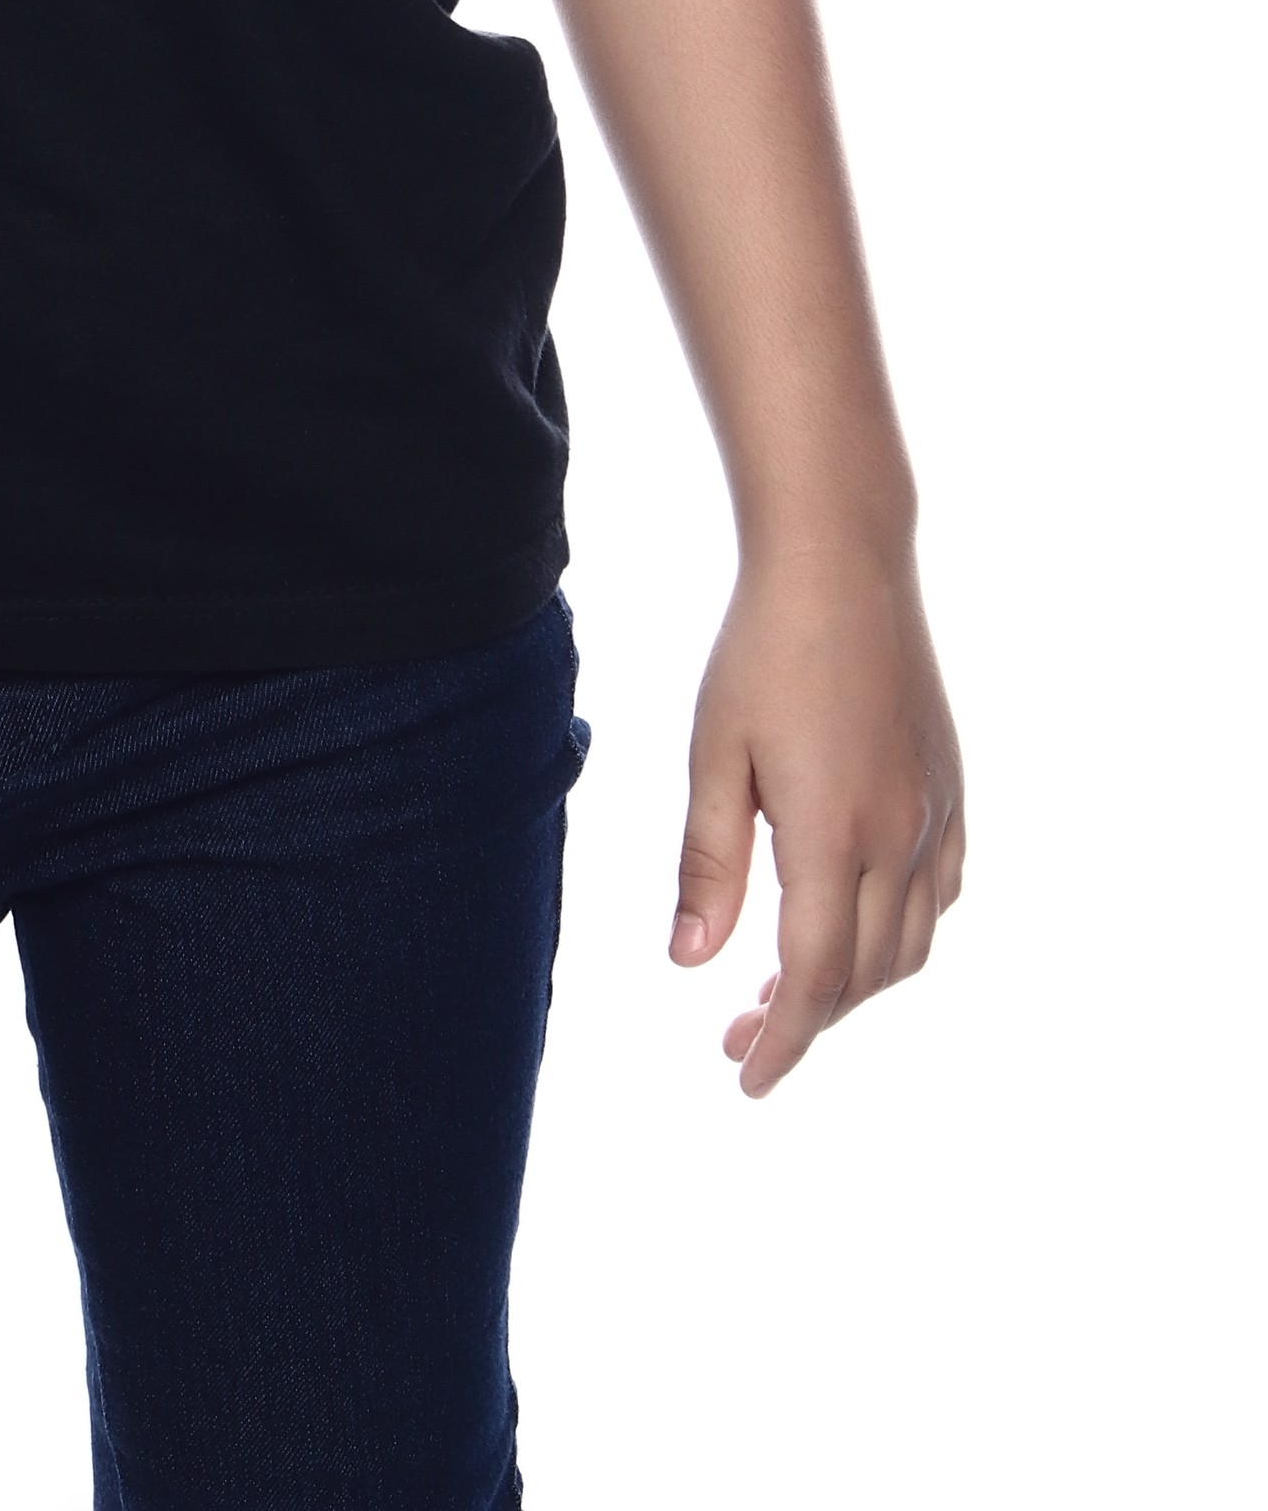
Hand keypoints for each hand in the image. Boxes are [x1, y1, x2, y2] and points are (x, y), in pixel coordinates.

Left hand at [669, 544, 964, 1097]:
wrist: (842, 563)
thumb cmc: (762, 651)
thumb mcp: (715, 755)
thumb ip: (708, 863)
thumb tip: (690, 964)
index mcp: (833, 837)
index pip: (812, 979)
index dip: (782, 1041)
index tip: (747, 1079)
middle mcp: (900, 838)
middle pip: (863, 975)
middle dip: (806, 1020)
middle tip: (740, 1034)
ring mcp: (936, 813)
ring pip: (911, 944)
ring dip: (856, 983)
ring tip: (789, 988)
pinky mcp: (950, 786)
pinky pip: (943, 893)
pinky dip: (904, 933)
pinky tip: (861, 924)